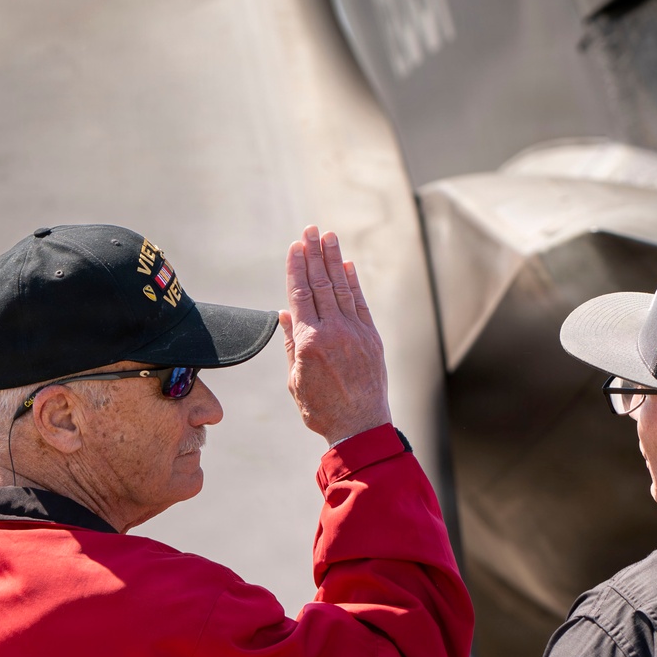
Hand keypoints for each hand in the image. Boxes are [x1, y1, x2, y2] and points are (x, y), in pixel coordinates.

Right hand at [280, 226, 391, 446]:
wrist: (361, 427)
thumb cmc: (322, 409)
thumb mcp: (295, 379)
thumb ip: (289, 343)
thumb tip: (284, 313)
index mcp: (308, 342)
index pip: (299, 294)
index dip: (296, 267)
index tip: (294, 246)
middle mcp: (333, 331)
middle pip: (320, 283)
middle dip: (314, 253)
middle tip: (310, 229)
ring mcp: (355, 332)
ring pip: (341, 287)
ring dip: (334, 259)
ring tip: (329, 236)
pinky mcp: (372, 338)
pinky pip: (360, 303)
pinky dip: (353, 282)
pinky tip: (347, 265)